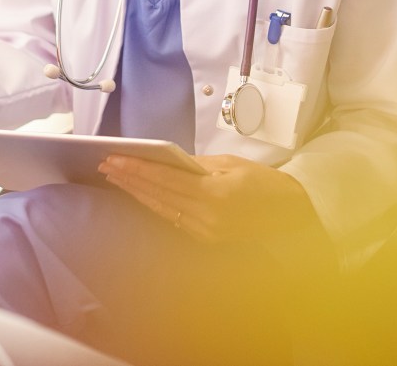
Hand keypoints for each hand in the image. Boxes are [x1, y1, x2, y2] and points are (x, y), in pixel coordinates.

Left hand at [98, 153, 323, 244]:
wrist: (290, 214)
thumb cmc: (264, 183)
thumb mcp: (231, 164)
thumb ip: (196, 164)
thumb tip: (167, 160)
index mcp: (214, 194)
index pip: (166, 179)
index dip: (138, 169)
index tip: (115, 159)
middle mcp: (207, 217)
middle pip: (159, 196)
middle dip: (130, 180)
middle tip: (106, 165)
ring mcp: (206, 231)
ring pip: (162, 209)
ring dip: (137, 193)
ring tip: (116, 178)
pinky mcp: (206, 238)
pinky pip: (173, 219)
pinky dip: (155, 205)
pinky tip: (140, 195)